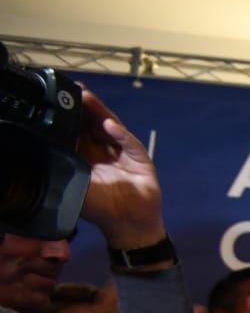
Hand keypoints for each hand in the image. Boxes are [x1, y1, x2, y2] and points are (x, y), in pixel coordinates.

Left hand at [73, 89, 168, 248]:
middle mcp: (103, 151)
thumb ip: (65, 163)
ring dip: (99, 112)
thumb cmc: (101, 208)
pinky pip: (129, 144)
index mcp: (85, 157)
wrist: (130, 224)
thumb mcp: (76, 184)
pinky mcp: (139, 159)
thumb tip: (46, 144)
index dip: (69, 116)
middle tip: (73, 89)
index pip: (76, 131)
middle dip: (84, 107)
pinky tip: (110, 126)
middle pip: (92, 124)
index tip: (59, 99)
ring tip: (87, 97)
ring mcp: (122, 153)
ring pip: (109, 127)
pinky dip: (121, 135)